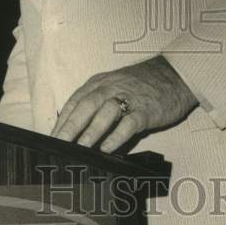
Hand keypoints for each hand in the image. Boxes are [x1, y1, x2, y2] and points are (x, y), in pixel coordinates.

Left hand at [51, 55, 198, 152]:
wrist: (175, 75)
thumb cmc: (141, 85)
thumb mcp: (114, 87)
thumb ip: (97, 104)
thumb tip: (77, 132)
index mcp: (99, 83)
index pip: (75, 102)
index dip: (62, 121)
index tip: (50, 139)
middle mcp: (111, 88)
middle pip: (85, 106)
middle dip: (70, 127)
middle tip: (58, 145)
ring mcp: (129, 98)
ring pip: (104, 113)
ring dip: (90, 132)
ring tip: (79, 149)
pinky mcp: (146, 110)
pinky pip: (129, 123)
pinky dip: (116, 135)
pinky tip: (107, 148)